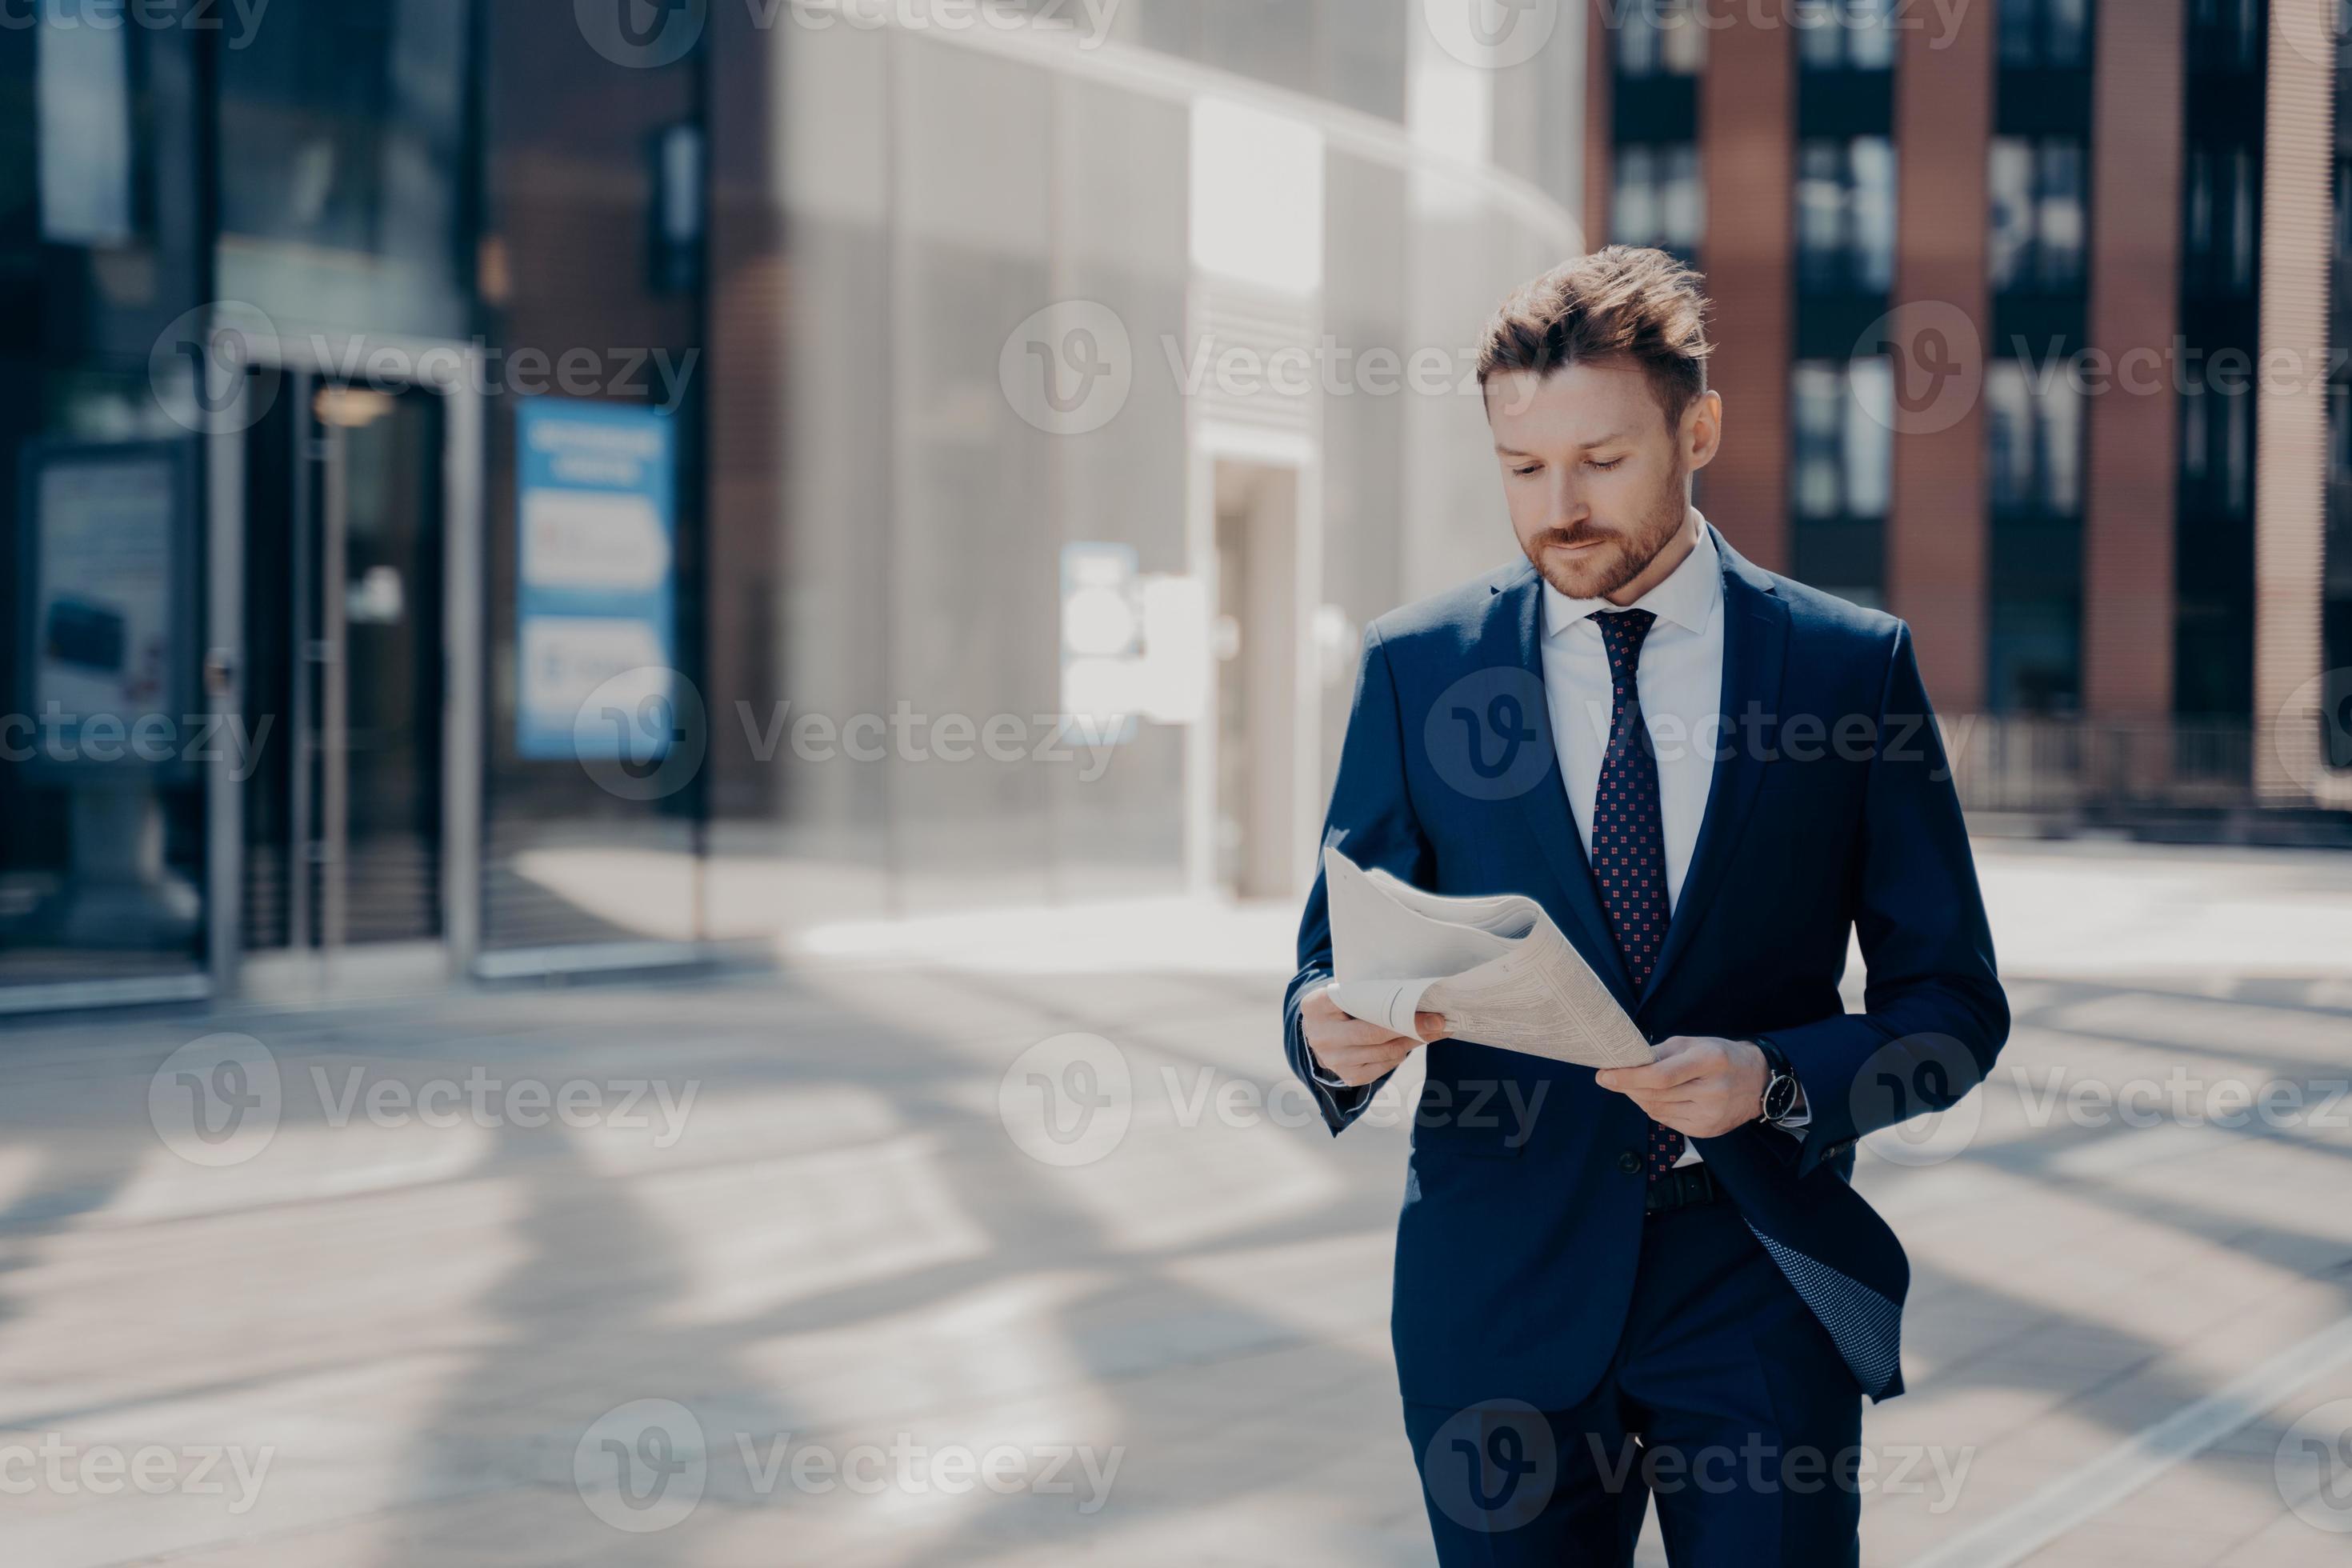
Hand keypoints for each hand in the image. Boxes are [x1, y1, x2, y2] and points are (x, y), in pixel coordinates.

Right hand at [1301, 985, 1446, 1087]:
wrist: (1318, 1033)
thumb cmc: (1340, 1007)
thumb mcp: (1344, 993)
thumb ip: (1367, 993)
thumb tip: (1414, 994)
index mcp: (1317, 1006)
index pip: (1358, 1003)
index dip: (1390, 1004)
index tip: (1421, 1003)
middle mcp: (1321, 1036)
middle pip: (1374, 1033)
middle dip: (1411, 1027)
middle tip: (1439, 1021)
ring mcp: (1334, 1060)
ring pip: (1384, 1052)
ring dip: (1413, 1041)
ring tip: (1433, 1031)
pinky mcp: (1348, 1077)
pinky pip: (1384, 1066)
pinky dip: (1401, 1054)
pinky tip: (1412, 1043)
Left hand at [1594, 1036, 1766, 1138]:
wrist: (1759, 1081)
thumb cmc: (1721, 1056)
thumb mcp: (1694, 1043)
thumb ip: (1660, 1053)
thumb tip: (1627, 1062)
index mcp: (1709, 1061)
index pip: (1660, 1075)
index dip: (1629, 1077)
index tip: (1604, 1075)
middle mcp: (1712, 1090)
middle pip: (1656, 1095)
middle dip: (1628, 1087)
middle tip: (1612, 1078)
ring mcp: (1711, 1114)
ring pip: (1658, 1110)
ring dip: (1639, 1098)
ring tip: (1633, 1085)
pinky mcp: (1707, 1130)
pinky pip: (1667, 1121)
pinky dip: (1654, 1108)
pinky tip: (1654, 1097)